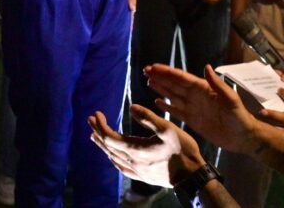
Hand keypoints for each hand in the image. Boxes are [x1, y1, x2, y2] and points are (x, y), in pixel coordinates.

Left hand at [88, 105, 204, 187]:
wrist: (194, 177)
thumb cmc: (183, 151)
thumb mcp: (168, 129)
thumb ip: (148, 117)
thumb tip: (132, 107)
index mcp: (136, 150)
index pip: (110, 137)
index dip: (100, 125)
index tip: (96, 113)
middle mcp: (133, 162)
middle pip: (109, 147)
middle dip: (97, 132)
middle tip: (90, 120)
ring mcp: (138, 171)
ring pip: (114, 158)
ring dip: (103, 145)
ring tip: (95, 136)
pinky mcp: (144, 177)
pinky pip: (122, 168)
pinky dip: (113, 159)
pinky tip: (113, 157)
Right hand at [146, 64, 260, 153]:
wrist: (243, 137)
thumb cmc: (239, 116)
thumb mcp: (230, 99)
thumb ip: (217, 84)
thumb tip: (206, 66)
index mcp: (202, 88)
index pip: (180, 77)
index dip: (166, 71)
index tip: (153, 66)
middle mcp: (195, 95)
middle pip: (173, 84)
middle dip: (160, 77)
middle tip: (145, 71)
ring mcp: (192, 108)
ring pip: (172, 96)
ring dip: (161, 88)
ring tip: (148, 82)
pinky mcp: (192, 121)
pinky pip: (176, 111)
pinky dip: (166, 106)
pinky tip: (157, 102)